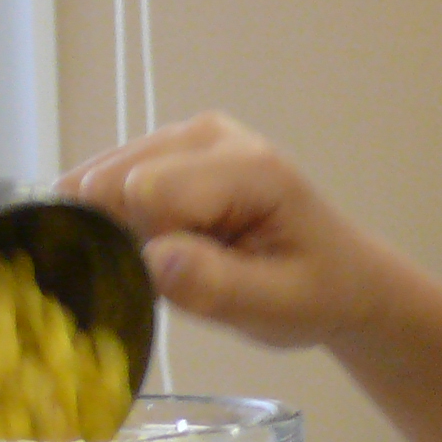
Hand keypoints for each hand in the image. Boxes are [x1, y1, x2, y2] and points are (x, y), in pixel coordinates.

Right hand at [57, 114, 403, 351]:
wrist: (342, 279)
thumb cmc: (317, 295)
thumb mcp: (278, 308)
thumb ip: (218, 286)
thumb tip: (152, 259)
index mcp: (248, 165)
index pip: (146, 192)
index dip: (154, 246)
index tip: (197, 276)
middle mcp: (209, 133)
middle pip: (113, 182)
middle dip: (133, 237)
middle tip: (192, 268)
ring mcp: (184, 136)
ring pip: (99, 184)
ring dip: (127, 232)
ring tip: (187, 255)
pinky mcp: (166, 150)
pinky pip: (106, 186)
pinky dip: (123, 223)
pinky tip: (167, 242)